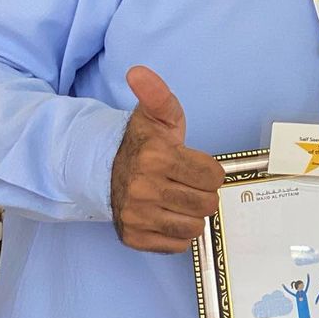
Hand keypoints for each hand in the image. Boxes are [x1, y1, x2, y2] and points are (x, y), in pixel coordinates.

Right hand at [110, 65, 225, 253]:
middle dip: (204, 192)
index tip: (198, 165)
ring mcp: (137, 216)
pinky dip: (178, 233)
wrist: (105, 169)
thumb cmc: (143, 140)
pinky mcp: (133, 237)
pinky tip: (169, 215)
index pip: (213, 176)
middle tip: (190, 183)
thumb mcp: (158, 114)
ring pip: (193, 227)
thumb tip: (138, 71)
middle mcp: (145, 190)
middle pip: (207, 203)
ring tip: (181, 199)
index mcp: (157, 157)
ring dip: (193, 214)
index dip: (211, 171)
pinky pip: (175, 245)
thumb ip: (158, 94)